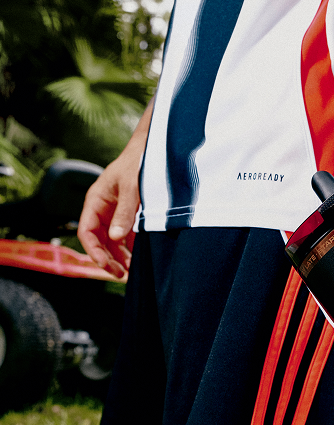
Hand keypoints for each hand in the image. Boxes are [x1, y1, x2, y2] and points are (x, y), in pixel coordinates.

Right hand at [78, 100, 153, 276]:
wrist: (156, 149)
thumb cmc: (139, 163)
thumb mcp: (132, 187)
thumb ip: (125, 212)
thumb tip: (116, 238)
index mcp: (96, 200)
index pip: (87, 231)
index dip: (94, 251)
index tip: (106, 266)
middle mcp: (104, 208)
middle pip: (99, 240)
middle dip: (108, 259)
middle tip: (121, 275)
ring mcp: (118, 212)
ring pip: (113, 241)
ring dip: (120, 256)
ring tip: (131, 271)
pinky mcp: (132, 215)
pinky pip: (127, 236)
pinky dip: (132, 248)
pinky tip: (140, 258)